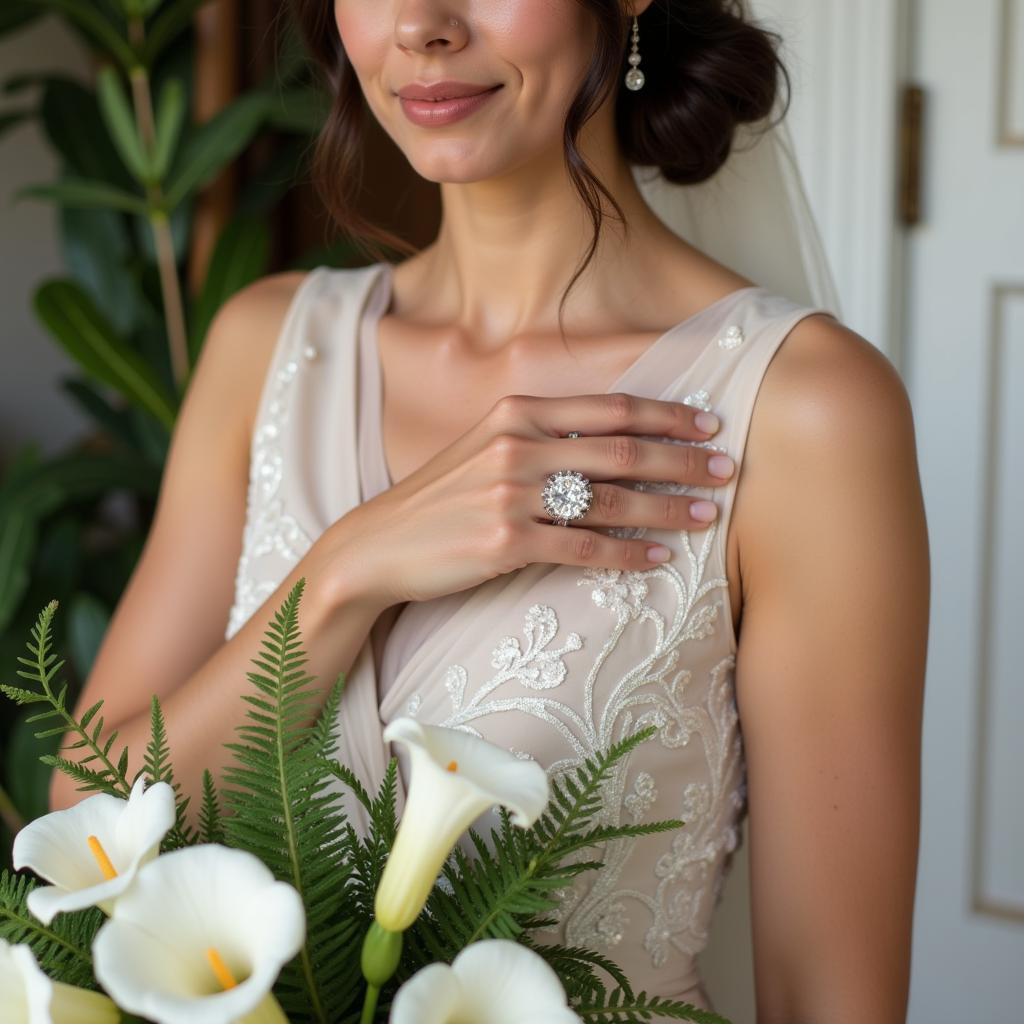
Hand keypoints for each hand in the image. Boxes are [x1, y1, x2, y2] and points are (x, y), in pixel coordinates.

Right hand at [324, 392, 735, 608]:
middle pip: (622, 451)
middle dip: (683, 461)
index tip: (708, 425)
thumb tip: (608, 442)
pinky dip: (628, 554)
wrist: (379, 545)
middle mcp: (518, 445)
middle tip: (728, 470)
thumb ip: (540, 436)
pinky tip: (659, 558)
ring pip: (611, 500)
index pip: (610, 408)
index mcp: (517, 412)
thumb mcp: (485, 447)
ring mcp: (511, 494)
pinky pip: (584, 548)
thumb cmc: (440, 498)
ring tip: (708, 516)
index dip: (667, 416)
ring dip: (668, 509)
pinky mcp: (506, 542)